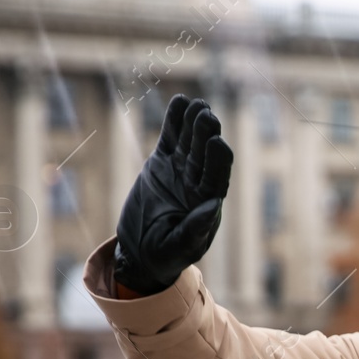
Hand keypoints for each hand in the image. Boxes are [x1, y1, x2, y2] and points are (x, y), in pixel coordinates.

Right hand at [114, 95, 233, 295]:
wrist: (141, 252)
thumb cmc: (165, 256)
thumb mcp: (179, 247)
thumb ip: (195, 229)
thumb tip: (213, 205)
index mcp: (207, 202)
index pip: (217, 175)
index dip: (218, 159)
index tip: (216, 141)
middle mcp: (198, 182)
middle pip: (205, 153)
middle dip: (206, 134)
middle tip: (206, 114)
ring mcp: (180, 170)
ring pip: (189, 141)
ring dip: (192, 122)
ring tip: (194, 104)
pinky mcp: (161, 163)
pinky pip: (170, 138)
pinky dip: (174, 122)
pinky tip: (179, 102)